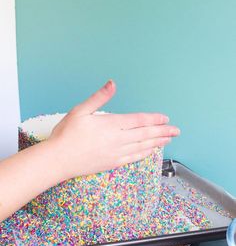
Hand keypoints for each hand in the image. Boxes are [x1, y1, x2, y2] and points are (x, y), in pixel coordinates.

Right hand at [49, 80, 179, 179]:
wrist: (58, 159)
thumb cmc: (67, 134)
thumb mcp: (80, 110)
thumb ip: (99, 97)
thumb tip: (113, 83)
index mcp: (111, 123)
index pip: (139, 120)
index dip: (154, 119)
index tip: (166, 118)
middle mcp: (118, 138)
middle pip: (146, 133)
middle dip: (163, 131)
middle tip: (177, 130)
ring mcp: (117, 152)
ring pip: (143, 146)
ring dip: (158, 142)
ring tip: (169, 139)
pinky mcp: (113, 162)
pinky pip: (134, 157)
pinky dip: (145, 153)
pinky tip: (152, 151)